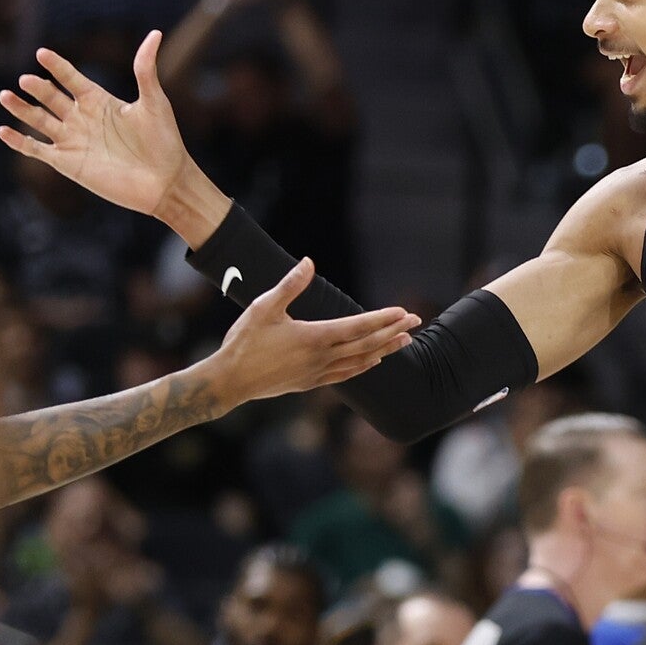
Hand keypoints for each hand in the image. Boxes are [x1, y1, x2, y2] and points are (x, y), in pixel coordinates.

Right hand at [0, 31, 193, 220]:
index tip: (42, 53)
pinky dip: (19, 142)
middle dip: (38, 88)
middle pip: (50, 97)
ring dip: (21, 108)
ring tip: (5, 96)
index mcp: (99, 100)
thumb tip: (155, 33)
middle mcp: (82, 118)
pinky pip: (36, 150)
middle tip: (27, 80)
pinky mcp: (67, 163)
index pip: (71, 78)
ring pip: (38, 120)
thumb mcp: (154, 102)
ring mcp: (72, 140)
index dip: (57, 66)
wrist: (165, 181)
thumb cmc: (164, 141)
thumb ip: (145, 70)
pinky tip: (3, 131)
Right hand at [204, 257, 421, 408]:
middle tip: (417, 321)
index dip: (383, 318)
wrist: (229, 382)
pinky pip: (347, 374)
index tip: (404, 312)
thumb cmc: (244, 342)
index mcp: (314, 337)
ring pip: (361, 360)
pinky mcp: (311, 382)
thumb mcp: (263, 307)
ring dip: (385, 349)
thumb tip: (309, 262)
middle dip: (394, 331)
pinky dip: (365, 365)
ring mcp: (318, 372)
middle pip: (367, 344)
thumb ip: (289, 285)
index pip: (358, 326)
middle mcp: (322, 357)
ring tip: (406, 340)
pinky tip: (375, 360)